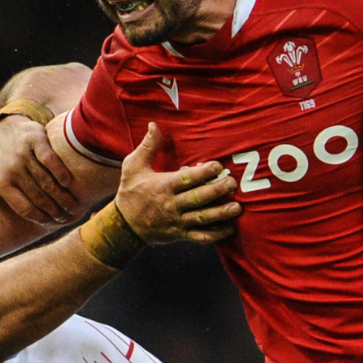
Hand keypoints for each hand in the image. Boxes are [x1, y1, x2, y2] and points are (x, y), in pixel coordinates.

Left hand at [0, 115, 78, 223]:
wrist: (3, 128)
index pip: (24, 208)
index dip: (40, 218)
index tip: (51, 222)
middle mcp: (10, 168)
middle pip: (38, 197)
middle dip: (55, 211)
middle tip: (65, 216)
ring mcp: (23, 153)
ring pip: (47, 182)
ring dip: (62, 197)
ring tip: (72, 205)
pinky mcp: (35, 139)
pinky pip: (51, 161)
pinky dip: (61, 174)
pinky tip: (68, 183)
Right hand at [115, 123, 240, 243]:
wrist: (124, 225)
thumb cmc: (130, 192)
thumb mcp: (133, 166)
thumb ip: (147, 146)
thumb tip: (154, 125)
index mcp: (163, 186)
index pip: (186, 179)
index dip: (203, 173)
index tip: (218, 166)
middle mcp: (172, 204)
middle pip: (198, 198)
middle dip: (217, 191)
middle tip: (233, 183)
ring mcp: (177, 221)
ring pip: (202, 218)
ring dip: (221, 213)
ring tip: (238, 207)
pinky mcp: (180, 234)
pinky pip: (201, 237)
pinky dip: (216, 234)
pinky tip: (230, 228)